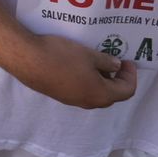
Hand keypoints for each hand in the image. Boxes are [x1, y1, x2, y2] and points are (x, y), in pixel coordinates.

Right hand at [13, 34, 137, 108]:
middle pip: (111, 95)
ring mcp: (72, 100)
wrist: (27, 59)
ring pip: (94, 94)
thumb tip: (116, 67)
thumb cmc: (61, 55)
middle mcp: (88, 102)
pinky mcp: (59, 95)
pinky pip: (80, 91)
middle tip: (114, 62)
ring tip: (96, 62)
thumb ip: (106, 62)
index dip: (131, 76)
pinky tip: (78, 65)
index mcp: (100, 94)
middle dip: (116, 79)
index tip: (127, 61)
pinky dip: (86, 81)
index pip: (126, 91)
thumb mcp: (88, 54)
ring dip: (101, 80)